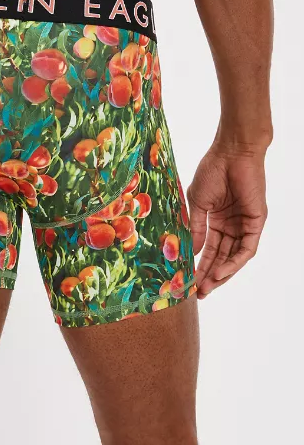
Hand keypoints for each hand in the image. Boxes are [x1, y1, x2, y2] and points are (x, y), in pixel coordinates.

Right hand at [187, 144, 267, 297]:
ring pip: (234, 257)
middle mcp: (232, 226)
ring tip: (207, 287)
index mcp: (217, 220)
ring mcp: (245, 225)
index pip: (209, 250)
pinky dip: (234, 262)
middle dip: (210, 275)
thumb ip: (197, 228)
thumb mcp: (198, 203)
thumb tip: (192, 252)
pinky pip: (246, 249)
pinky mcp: (256, 222)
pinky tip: (220, 272)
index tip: (187, 282)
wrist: (231, 152)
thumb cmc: (213, 171)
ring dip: (221, 273)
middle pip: (222, 257)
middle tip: (198, 292)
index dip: (199, 266)